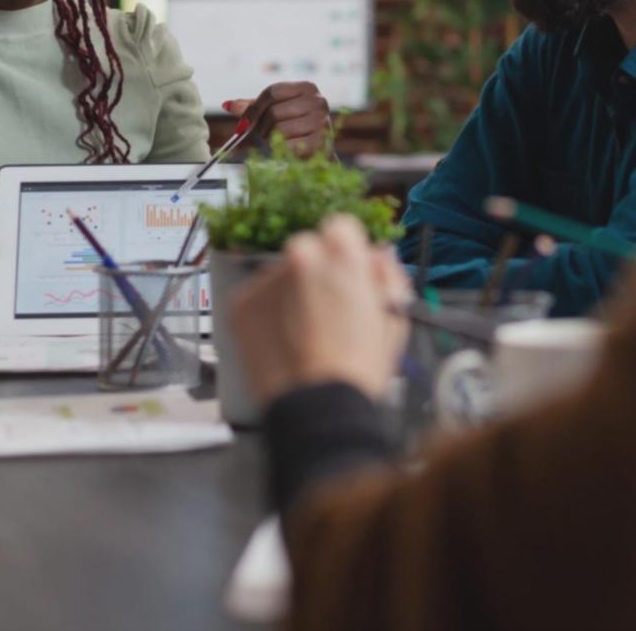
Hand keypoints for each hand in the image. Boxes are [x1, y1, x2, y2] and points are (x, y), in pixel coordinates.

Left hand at [225, 82, 329, 156]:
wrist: (319, 154)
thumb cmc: (295, 130)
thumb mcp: (275, 112)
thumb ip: (253, 107)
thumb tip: (227, 105)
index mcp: (307, 88)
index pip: (272, 92)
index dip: (254, 109)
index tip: (244, 124)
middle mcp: (318, 101)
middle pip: (274, 112)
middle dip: (261, 129)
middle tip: (260, 139)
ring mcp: (322, 121)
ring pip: (280, 130)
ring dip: (272, 141)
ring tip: (275, 145)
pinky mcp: (322, 141)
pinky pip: (290, 145)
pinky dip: (283, 151)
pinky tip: (286, 152)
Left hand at [230, 214, 410, 406]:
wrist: (319, 408)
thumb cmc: (361, 368)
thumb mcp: (395, 316)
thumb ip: (386, 275)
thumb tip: (378, 255)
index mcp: (341, 250)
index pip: (340, 227)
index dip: (347, 254)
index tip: (347, 276)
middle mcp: (299, 254)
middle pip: (308, 249)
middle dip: (317, 272)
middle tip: (327, 311)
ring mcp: (266, 278)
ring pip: (281, 275)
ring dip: (291, 294)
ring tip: (304, 335)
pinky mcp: (241, 304)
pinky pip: (259, 298)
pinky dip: (269, 314)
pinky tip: (284, 342)